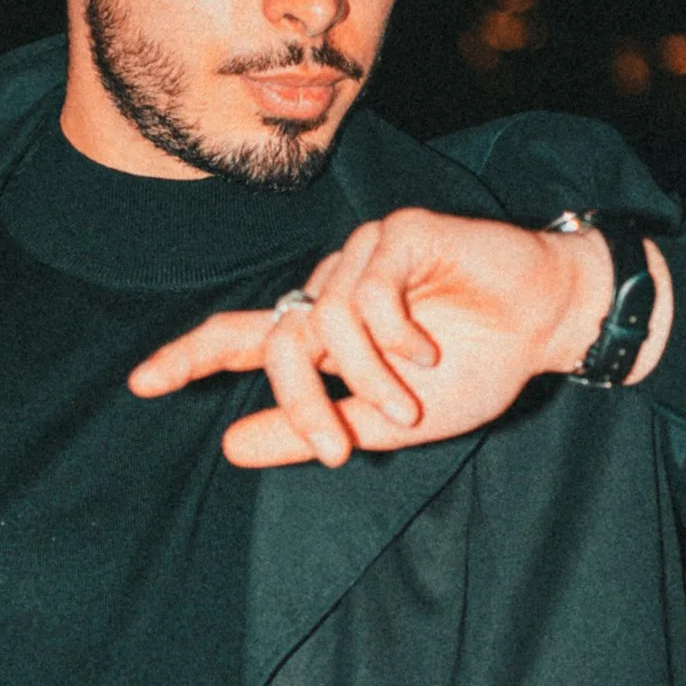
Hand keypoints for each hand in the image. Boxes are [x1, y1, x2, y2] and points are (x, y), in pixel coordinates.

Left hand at [128, 207, 671, 466]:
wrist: (544, 328)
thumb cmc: (474, 370)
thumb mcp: (385, 422)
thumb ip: (311, 431)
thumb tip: (230, 447)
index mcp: (323, 335)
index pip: (243, 342)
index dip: (191, 358)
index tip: (142, 385)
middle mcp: (330, 291)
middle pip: (278, 342)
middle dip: (300, 403)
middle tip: (338, 451)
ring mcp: (360, 258)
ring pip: (324, 320)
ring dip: (365, 375)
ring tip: (411, 400)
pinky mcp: (397, 235)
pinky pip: (366, 291)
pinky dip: (392, 334)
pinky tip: (426, 350)